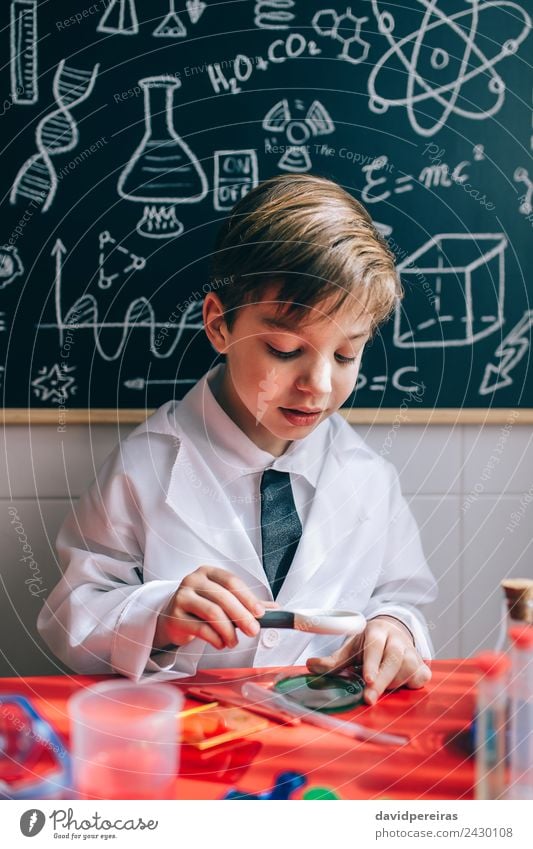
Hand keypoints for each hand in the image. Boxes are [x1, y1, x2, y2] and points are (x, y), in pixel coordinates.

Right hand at [154, 566, 269, 650]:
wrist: (173, 618)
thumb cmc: (201, 607)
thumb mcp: (223, 600)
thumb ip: (246, 603)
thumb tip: (275, 609)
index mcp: (208, 572)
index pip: (231, 581)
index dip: (248, 597)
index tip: (260, 613)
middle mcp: (193, 580)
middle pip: (223, 597)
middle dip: (242, 616)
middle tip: (253, 631)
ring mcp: (182, 597)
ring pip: (212, 612)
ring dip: (229, 630)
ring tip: (234, 641)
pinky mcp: (174, 616)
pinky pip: (200, 628)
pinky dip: (215, 638)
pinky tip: (221, 643)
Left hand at [306, 615, 430, 704]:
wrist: (394, 634)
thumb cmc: (369, 645)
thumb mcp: (351, 649)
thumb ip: (334, 660)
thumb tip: (310, 665)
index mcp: (377, 631)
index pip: (375, 646)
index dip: (372, 663)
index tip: (367, 680)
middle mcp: (397, 640)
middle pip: (393, 660)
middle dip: (381, 681)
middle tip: (369, 698)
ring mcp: (412, 652)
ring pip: (406, 670)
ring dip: (392, 683)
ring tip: (379, 686)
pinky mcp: (422, 665)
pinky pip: (420, 677)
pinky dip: (411, 684)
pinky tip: (401, 685)